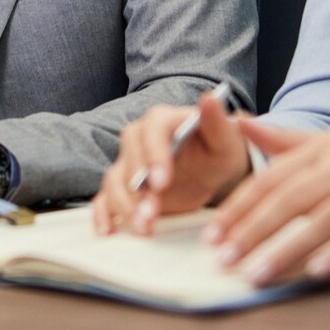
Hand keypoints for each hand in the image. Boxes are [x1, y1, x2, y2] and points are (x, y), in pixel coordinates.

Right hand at [91, 95, 248, 235]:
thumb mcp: (226, 140)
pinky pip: (105, 198)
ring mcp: (128, 164)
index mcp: (162, 120)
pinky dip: (103, 214)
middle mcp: (139, 138)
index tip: (161, 183)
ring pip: (115, 181)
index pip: (152, 131)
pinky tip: (108, 230)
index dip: (153, 156)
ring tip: (142, 228)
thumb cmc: (218, 151)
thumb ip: (218, 122)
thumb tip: (209, 99)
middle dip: (138, 188)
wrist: (210, 170)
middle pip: (129, 157)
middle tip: (151, 212)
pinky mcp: (124, 188)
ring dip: (124, 206)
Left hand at [207, 120, 329, 286]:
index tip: (214, 234)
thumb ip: (290, 140)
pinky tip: (320, 271)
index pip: (274, 176)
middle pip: (292, 198)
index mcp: (327, 147)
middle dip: (254, 230)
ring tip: (258, 273)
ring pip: (325, 219)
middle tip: (224, 259)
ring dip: (289, 248)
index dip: (241, 206)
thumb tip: (241, 124)